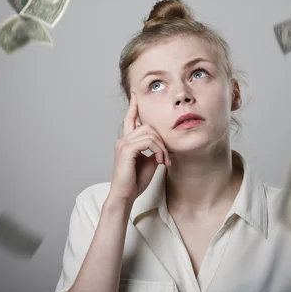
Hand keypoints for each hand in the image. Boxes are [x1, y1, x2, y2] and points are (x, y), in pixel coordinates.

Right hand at [108, 91, 170, 205]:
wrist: (125, 196)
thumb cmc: (135, 182)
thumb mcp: (148, 162)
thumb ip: (152, 149)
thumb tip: (161, 143)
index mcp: (127, 141)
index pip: (130, 119)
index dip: (133, 106)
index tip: (135, 94)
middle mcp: (123, 140)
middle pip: (148, 126)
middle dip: (162, 140)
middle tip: (167, 157)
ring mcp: (124, 144)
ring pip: (151, 133)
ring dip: (162, 147)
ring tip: (164, 161)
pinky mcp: (127, 150)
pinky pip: (149, 142)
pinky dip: (158, 150)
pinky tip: (160, 162)